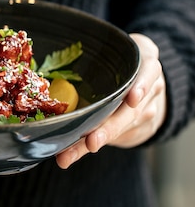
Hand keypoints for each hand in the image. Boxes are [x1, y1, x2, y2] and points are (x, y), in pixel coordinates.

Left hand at [56, 33, 166, 168]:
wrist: (145, 83)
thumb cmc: (122, 62)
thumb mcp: (120, 52)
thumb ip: (100, 55)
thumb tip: (54, 60)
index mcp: (147, 64)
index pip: (149, 71)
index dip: (141, 85)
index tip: (132, 100)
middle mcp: (151, 90)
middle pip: (131, 112)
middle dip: (109, 128)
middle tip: (92, 141)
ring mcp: (145, 112)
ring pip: (117, 130)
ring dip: (89, 144)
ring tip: (67, 155)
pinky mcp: (135, 130)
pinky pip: (109, 140)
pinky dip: (85, 148)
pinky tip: (68, 155)